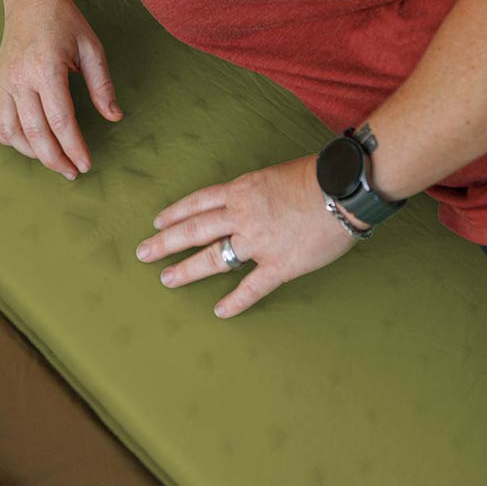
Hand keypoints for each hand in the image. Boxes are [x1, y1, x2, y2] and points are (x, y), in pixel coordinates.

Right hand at [0, 0, 121, 177]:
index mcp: (46, 68)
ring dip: (32, 153)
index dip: (74, 148)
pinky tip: (26, 143)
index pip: (61, 121)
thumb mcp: (92, 47)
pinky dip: (9, 138)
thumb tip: (114, 117)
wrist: (30, 0)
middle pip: (36, 133)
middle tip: (72, 172)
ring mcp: (3, 82)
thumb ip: (103, 85)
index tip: (85, 164)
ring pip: (12, 132)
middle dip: (55, 159)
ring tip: (54, 159)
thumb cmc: (65, 22)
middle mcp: (20, 78)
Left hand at [135, 156, 354, 317]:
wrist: (343, 190)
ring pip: (213, 258)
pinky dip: (234, 301)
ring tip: (167, 280)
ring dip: (187, 270)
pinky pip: (251, 287)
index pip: (198, 202)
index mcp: (242, 190)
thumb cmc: (318, 176)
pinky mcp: (279, 265)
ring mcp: (258, 242)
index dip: (175, 213)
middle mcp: (242, 215)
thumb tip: (249, 202)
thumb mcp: (276, 175)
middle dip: (165, 242)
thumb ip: (257, 192)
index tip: (157, 223)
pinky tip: (220, 310)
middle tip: (143, 253)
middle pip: (194, 230)